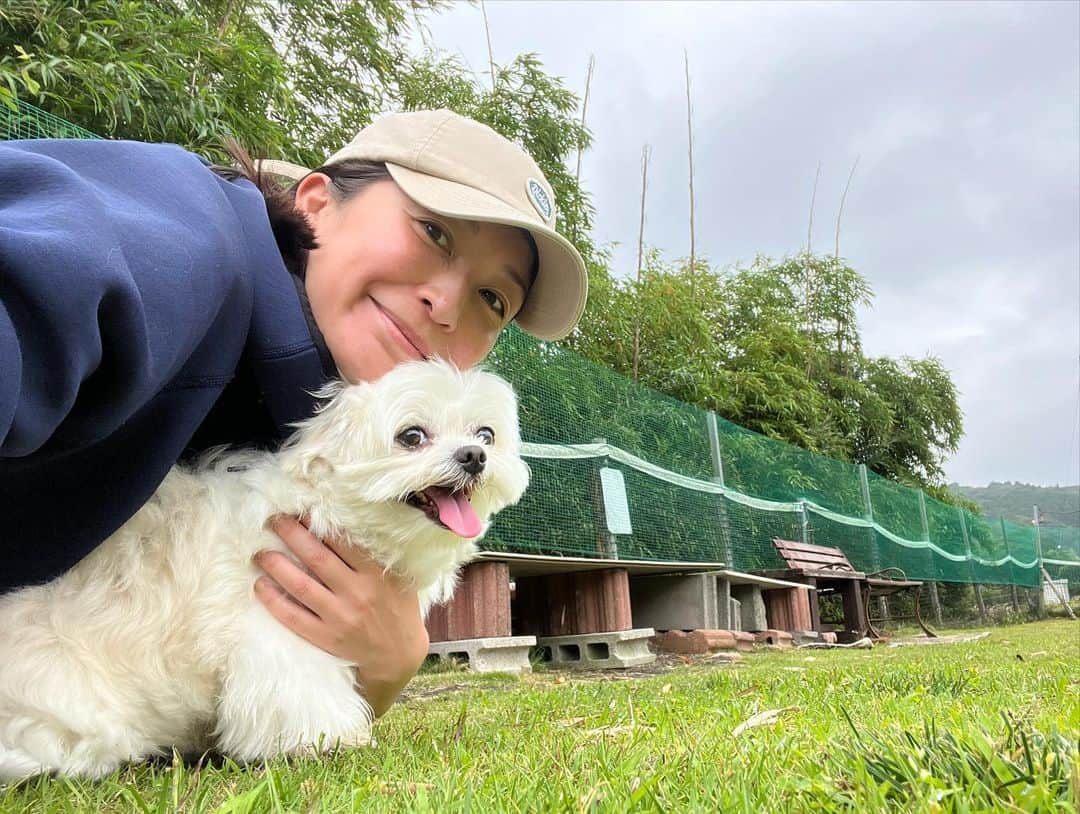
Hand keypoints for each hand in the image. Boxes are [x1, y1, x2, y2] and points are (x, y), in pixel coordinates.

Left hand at [253, 516, 429, 717]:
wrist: (397, 654)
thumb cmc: (397, 607)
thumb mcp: (398, 577)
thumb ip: (377, 555)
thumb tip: (346, 524)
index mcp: (377, 574)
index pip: (343, 541)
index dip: (319, 524)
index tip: (301, 511)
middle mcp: (358, 593)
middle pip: (317, 558)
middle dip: (292, 535)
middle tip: (273, 521)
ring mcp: (340, 617)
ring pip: (301, 586)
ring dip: (276, 566)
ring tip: (260, 552)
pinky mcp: (326, 637)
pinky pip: (294, 617)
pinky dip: (274, 601)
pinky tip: (260, 586)